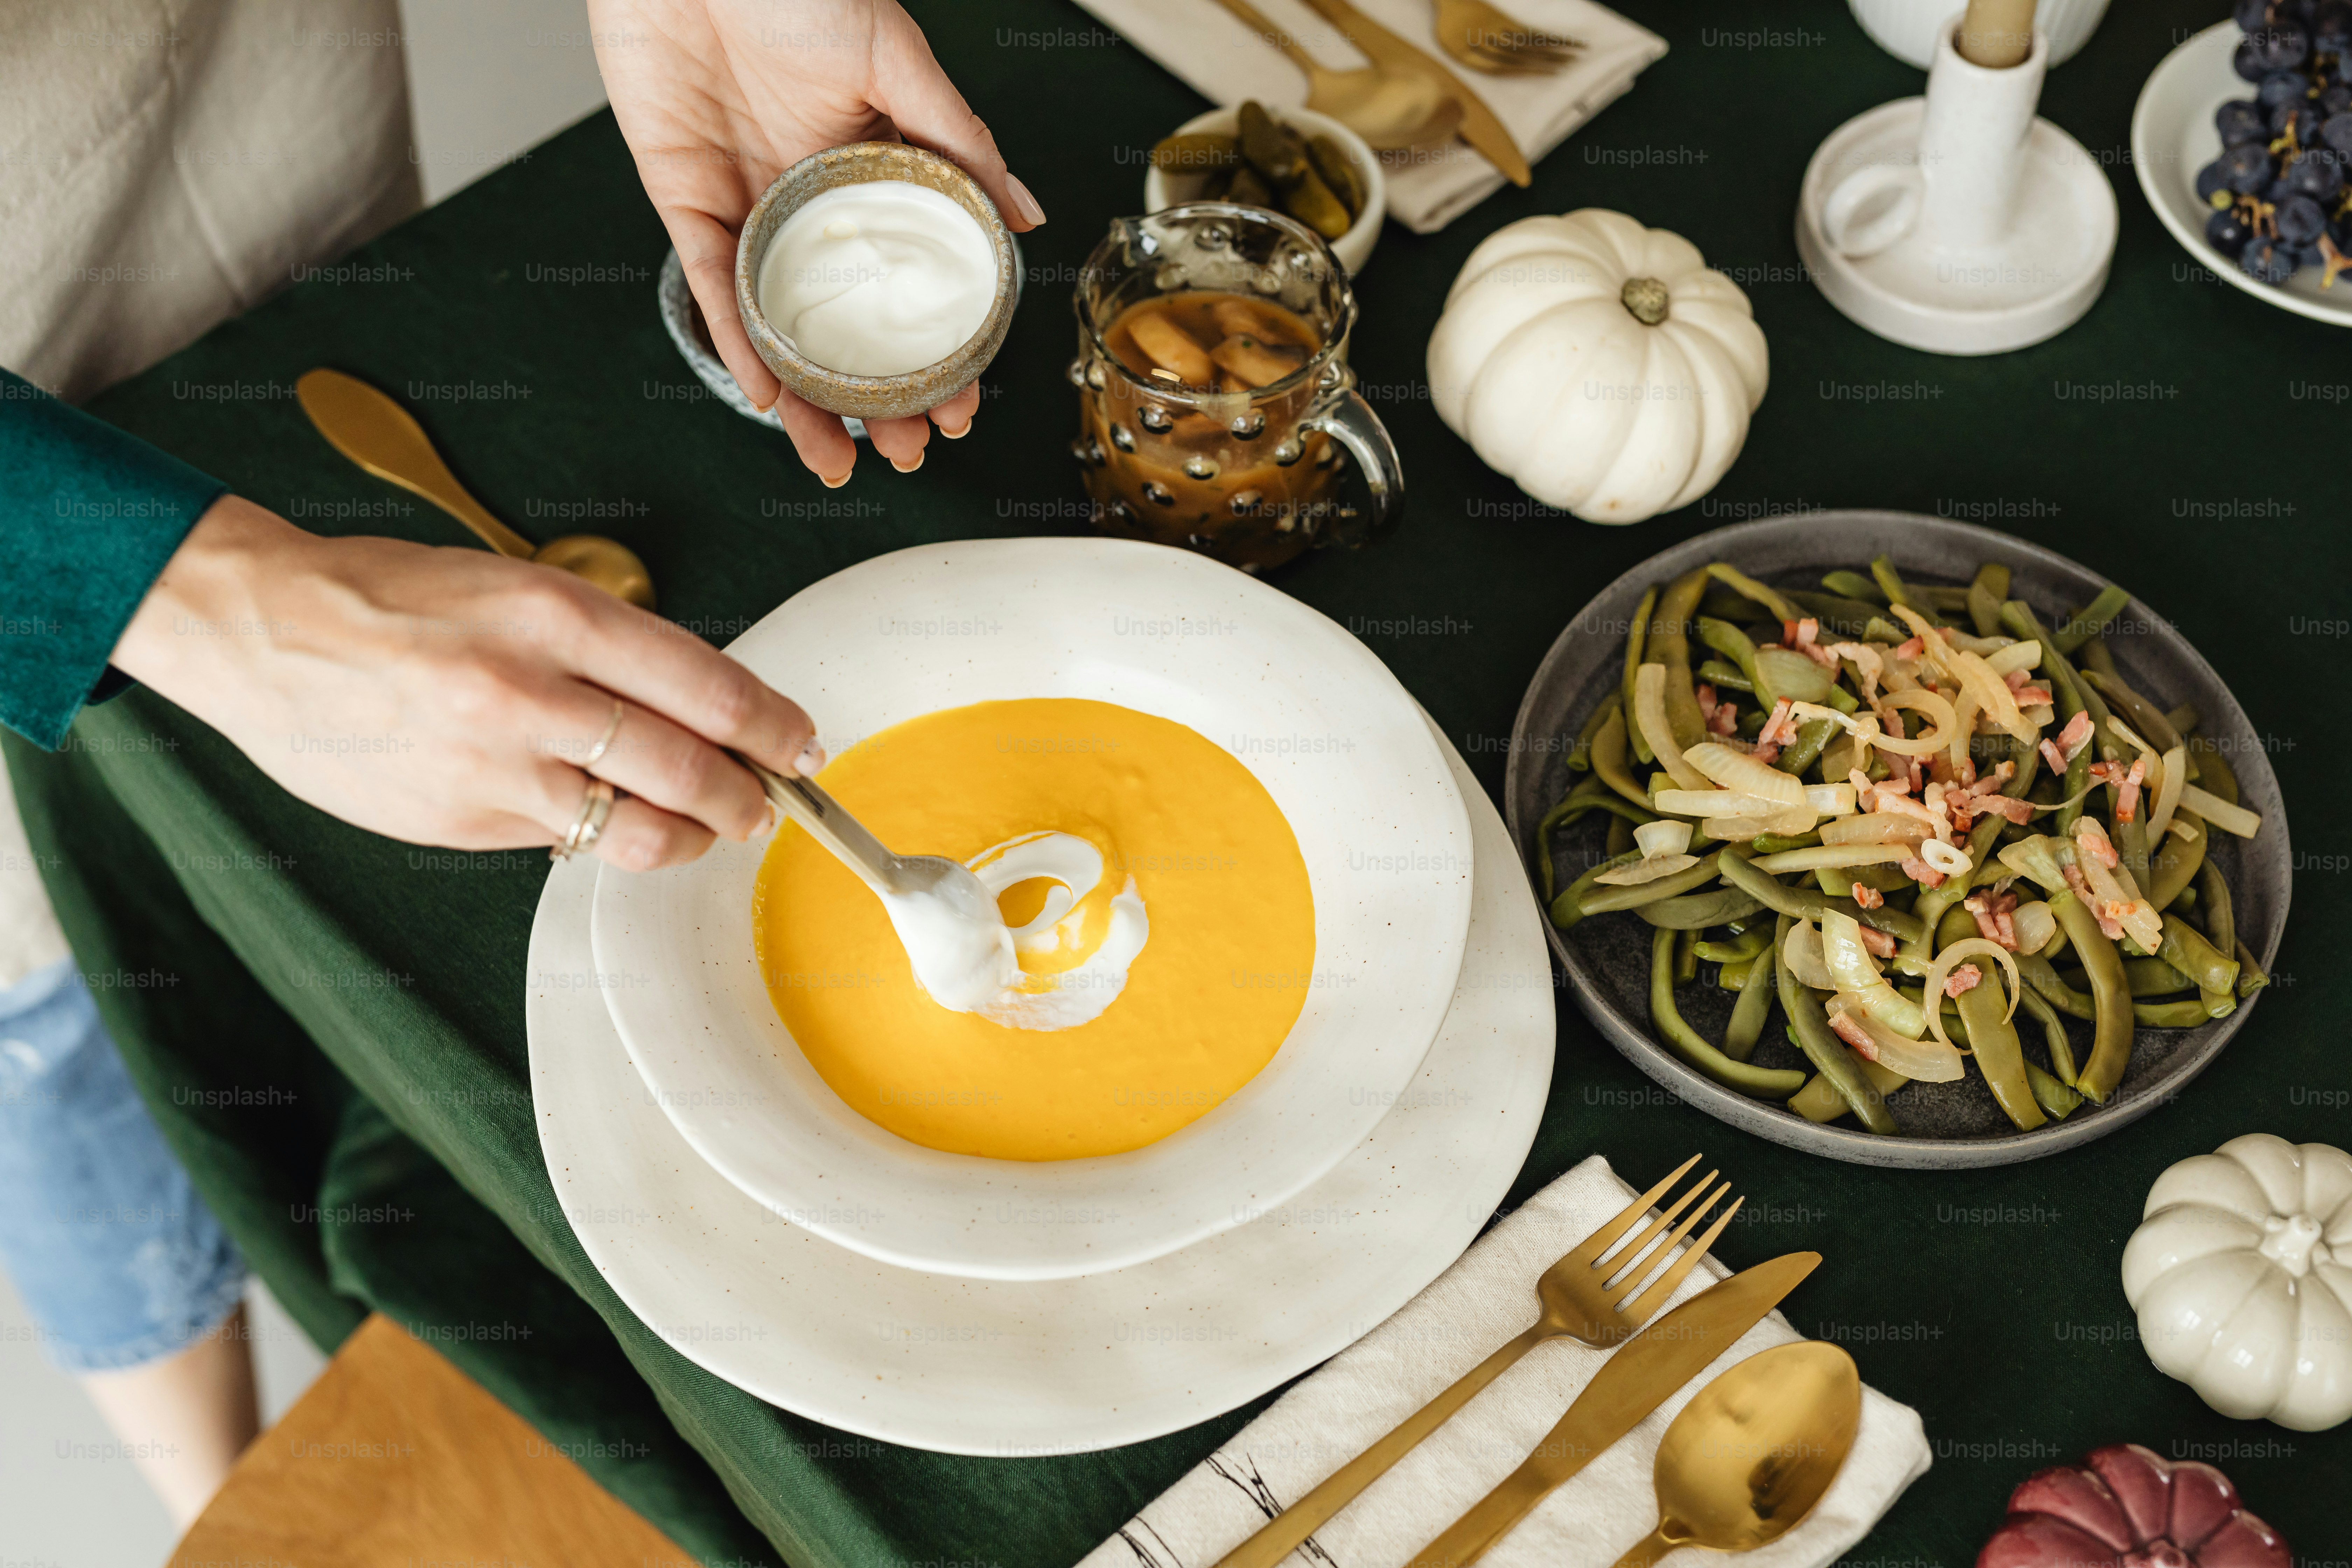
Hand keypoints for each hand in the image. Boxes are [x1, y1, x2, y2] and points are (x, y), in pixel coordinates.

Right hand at [112, 497, 823, 871]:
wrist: (267, 632)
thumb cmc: (392, 600)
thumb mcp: (514, 589)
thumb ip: (603, 649)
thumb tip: (690, 707)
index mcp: (553, 618)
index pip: (707, 687)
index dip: (772, 726)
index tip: (799, 742)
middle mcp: (531, 692)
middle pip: (689, 765)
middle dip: (750, 793)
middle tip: (769, 799)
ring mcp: (497, 765)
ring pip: (641, 827)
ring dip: (695, 834)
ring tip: (713, 827)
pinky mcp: (465, 820)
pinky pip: (567, 842)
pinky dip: (606, 839)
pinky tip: (617, 826)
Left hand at [588, 0, 1045, 484]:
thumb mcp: (898, 57)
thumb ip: (959, 139)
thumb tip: (1027, 216)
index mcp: (867, 164)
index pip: (906, 280)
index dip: (935, 348)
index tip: (960, 403)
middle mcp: (808, 196)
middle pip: (846, 319)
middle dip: (876, 395)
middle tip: (907, 451)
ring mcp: (747, 201)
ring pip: (779, 321)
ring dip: (806, 395)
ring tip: (835, 457)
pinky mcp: (681, 196)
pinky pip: (710, 285)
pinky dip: (735, 342)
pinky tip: (767, 395)